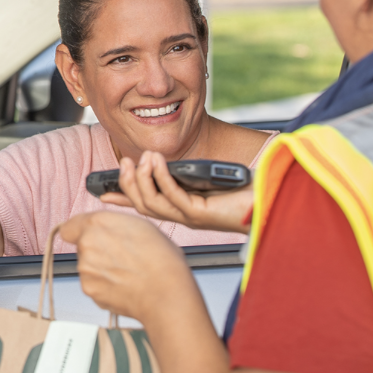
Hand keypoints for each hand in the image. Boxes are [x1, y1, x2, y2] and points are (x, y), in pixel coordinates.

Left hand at [56, 211, 189, 320]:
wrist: (166, 294)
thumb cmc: (161, 260)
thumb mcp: (140, 226)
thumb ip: (113, 225)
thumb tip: (104, 230)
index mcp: (98, 223)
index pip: (70, 226)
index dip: (80, 231)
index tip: (89, 237)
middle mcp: (87, 244)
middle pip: (81, 246)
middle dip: (95, 250)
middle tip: (120, 257)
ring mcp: (85, 269)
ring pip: (87, 266)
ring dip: (100, 269)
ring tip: (126, 273)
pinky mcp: (89, 289)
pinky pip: (93, 284)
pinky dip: (104, 285)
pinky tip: (124, 285)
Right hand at [99, 151, 252, 232]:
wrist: (270, 203)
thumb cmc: (244, 192)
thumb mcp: (209, 178)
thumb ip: (189, 172)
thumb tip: (168, 156)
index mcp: (182, 209)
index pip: (145, 205)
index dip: (122, 199)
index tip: (102, 191)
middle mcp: (182, 216)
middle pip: (143, 206)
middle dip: (128, 185)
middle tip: (123, 163)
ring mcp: (190, 217)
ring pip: (153, 203)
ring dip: (142, 179)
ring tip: (140, 158)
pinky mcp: (200, 214)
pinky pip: (172, 195)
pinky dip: (160, 177)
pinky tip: (156, 160)